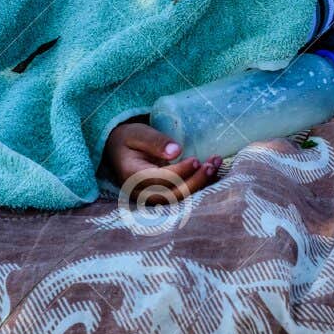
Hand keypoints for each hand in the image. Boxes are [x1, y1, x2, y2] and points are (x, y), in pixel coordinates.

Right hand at [103, 120, 221, 204]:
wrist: (118, 150)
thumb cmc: (128, 139)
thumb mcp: (137, 133)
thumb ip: (155, 141)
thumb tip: (176, 151)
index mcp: (132, 176)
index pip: (159, 180)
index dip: (179, 173)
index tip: (196, 160)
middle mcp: (141, 192)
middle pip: (171, 195)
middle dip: (195, 182)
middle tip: (212, 165)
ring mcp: (151, 198)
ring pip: (178, 199)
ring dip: (200, 185)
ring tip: (215, 167)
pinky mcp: (161, 197)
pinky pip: (181, 197)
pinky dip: (199, 187)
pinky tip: (213, 175)